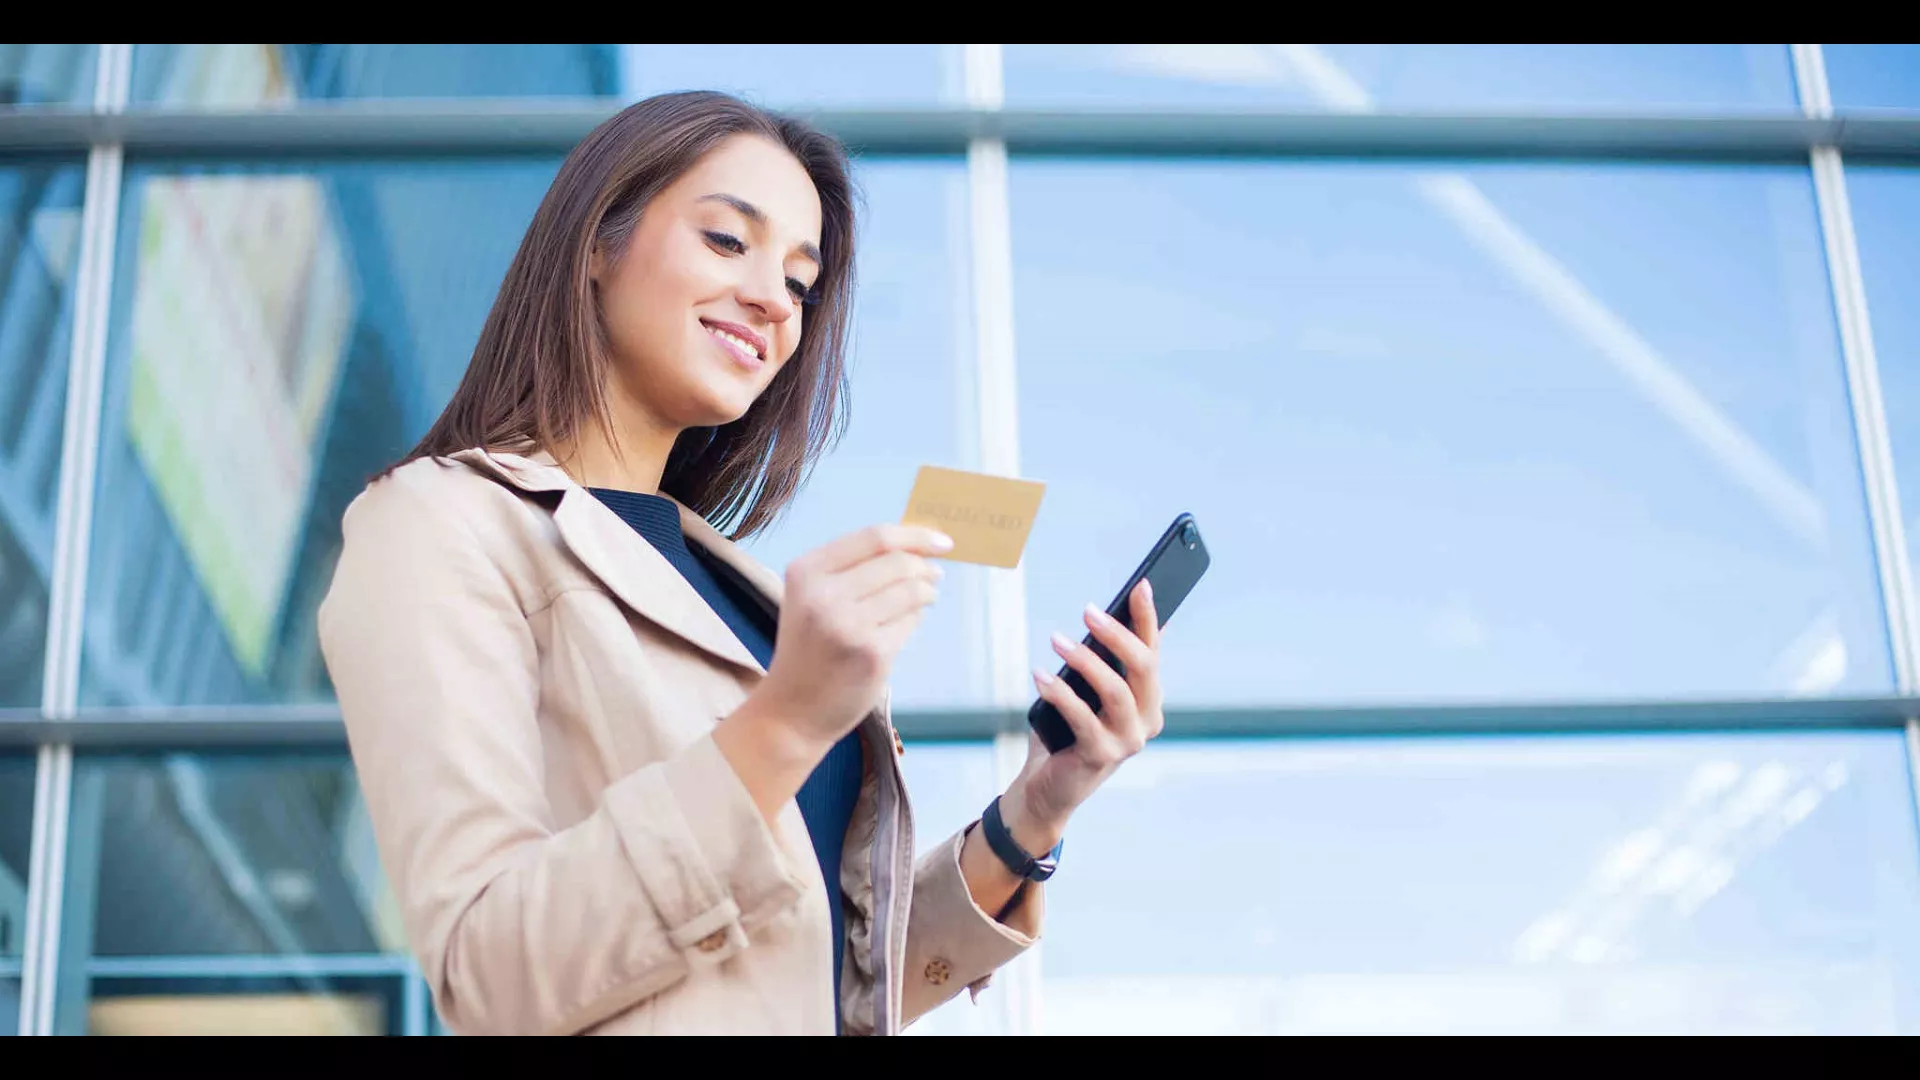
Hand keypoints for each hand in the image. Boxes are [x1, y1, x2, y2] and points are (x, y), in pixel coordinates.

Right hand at [748, 523, 949, 753]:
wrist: (793, 710)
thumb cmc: (810, 650)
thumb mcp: (813, 599)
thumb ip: (854, 570)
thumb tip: (916, 548)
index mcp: (806, 572)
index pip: (874, 537)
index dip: (915, 536)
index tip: (942, 542)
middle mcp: (823, 595)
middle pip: (897, 562)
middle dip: (925, 566)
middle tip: (936, 574)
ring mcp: (848, 625)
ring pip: (910, 591)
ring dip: (927, 591)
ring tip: (928, 596)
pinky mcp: (872, 653)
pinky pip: (910, 621)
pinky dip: (916, 617)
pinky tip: (908, 622)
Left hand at [999, 580, 1165, 850]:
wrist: (1047, 788)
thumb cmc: (1066, 732)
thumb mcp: (1085, 693)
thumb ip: (1101, 664)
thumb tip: (1102, 618)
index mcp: (1149, 700)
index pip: (1153, 651)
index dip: (1147, 617)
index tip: (1140, 584)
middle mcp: (1147, 720)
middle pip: (1143, 668)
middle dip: (1117, 635)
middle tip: (1088, 611)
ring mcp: (1128, 741)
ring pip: (1116, 691)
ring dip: (1086, 661)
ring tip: (1057, 639)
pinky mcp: (1102, 756)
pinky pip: (1083, 718)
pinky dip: (1060, 693)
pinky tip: (1040, 675)